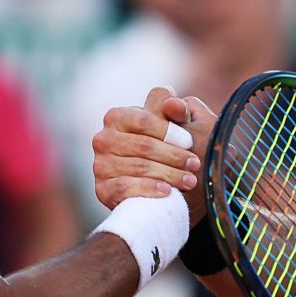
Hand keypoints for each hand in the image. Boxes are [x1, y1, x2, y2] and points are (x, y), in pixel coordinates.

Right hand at [92, 87, 211, 212]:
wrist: (154, 181)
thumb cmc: (164, 144)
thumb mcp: (173, 122)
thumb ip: (175, 109)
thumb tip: (175, 105)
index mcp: (116, 117)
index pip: (143, 120)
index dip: (169, 131)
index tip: (190, 141)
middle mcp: (103, 139)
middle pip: (143, 146)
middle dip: (174, 156)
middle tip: (195, 164)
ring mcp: (100, 166)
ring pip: (139, 168)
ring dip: (169, 174)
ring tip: (190, 180)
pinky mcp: (103, 190)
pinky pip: (126, 188)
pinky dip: (149, 188)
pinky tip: (167, 191)